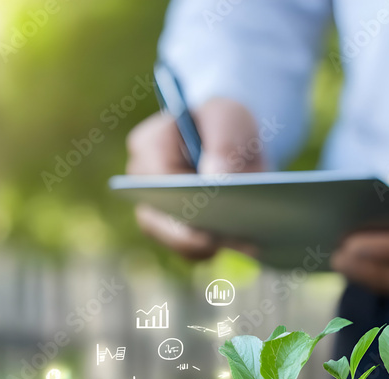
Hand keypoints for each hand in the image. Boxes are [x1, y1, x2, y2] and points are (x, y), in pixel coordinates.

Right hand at [127, 97, 263, 259]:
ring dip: (208, 245)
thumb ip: (223, 142)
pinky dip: (217, 249)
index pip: (158, 176)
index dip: (180, 196)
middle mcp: (143, 181)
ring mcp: (156, 210)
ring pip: (175, 239)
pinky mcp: (176, 231)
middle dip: (193, 230)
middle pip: (160, 216)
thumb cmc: (226, 124)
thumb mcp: (230, 119)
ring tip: (245, 242)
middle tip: (226, 238)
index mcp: (149, 144)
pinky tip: (246, 244)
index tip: (205, 208)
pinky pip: (192, 250)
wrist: (234, 141)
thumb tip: (216, 178)